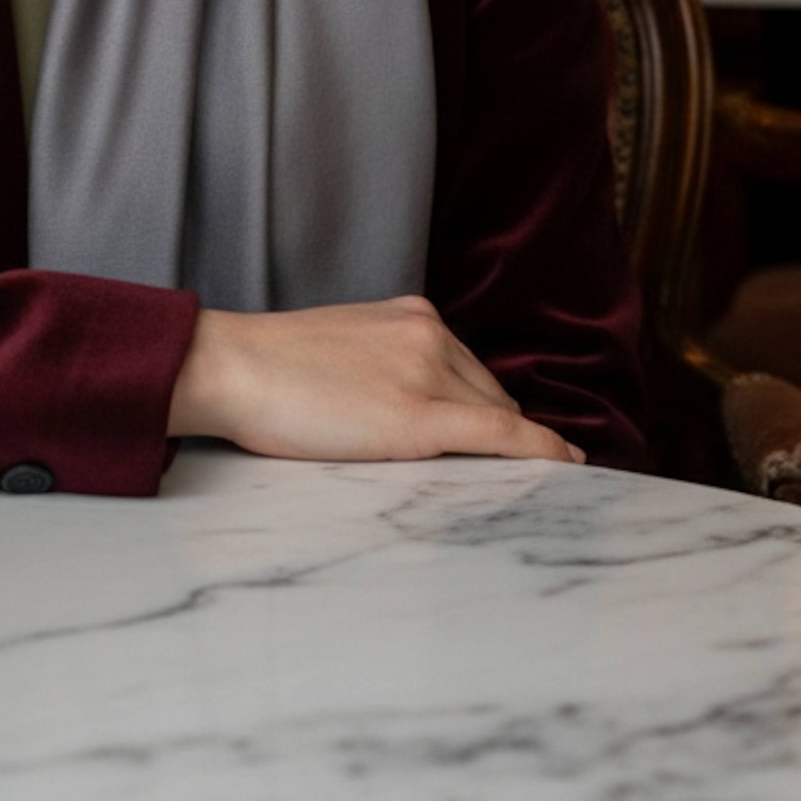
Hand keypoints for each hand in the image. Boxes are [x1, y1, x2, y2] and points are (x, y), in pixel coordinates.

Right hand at [167, 295, 583, 465]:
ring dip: (504, 451)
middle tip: (491, 475)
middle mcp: (431, 333)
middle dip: (493, 434)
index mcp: (410, 315)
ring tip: (509, 485)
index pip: (469, 372)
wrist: (232, 366)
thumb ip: (387, 366)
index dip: (489, 411)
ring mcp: (430, 371)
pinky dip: (542, 452)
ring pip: (495, 421)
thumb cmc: (270, 369)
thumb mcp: (343, 350)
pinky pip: (503, 437)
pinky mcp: (424, 417)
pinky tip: (568, 466)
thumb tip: (410, 409)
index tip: (512, 436)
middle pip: (489, 397)